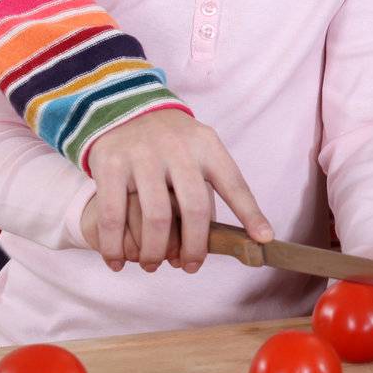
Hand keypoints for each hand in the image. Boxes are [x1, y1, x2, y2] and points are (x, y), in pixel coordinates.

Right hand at [84, 109, 271, 273]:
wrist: (123, 106)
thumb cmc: (170, 141)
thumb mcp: (198, 149)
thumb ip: (212, 184)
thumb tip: (234, 234)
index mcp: (206, 145)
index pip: (233, 183)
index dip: (250, 213)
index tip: (263, 239)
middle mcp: (178, 149)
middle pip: (194, 208)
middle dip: (195, 246)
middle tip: (190, 266)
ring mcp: (142, 155)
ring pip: (156, 217)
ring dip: (155, 251)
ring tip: (153, 265)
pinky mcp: (110, 164)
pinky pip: (113, 215)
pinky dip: (114, 246)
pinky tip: (117, 262)